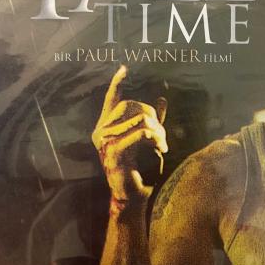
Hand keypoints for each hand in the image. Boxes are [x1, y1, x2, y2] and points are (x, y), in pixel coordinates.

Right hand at [92, 66, 167, 201]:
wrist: (135, 196)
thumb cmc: (142, 170)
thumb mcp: (150, 140)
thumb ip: (153, 120)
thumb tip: (162, 98)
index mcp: (106, 127)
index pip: (111, 99)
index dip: (117, 82)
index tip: (124, 68)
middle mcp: (101, 132)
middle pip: (132, 106)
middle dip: (153, 117)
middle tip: (162, 137)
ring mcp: (105, 142)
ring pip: (139, 119)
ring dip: (158, 131)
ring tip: (163, 145)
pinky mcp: (114, 152)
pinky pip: (140, 133)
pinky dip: (155, 139)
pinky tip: (161, 149)